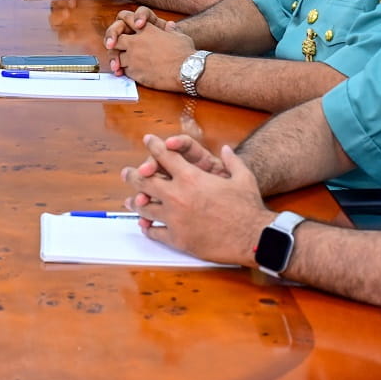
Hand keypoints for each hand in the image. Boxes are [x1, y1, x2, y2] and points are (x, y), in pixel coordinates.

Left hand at [108, 15, 197, 88]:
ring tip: (123, 63)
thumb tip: (170, 25)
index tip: (124, 26)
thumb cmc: (186, 53)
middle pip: (115, 39)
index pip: (126, 18)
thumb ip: (171, 30)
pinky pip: (124, 70)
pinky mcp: (135, 72)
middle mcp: (137, 42)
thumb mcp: (179, 36)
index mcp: (147, 30)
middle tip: (115, 47)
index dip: (123, 21)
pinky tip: (132, 72)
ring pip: (117, 56)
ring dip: (119, 59)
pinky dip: (125, 71)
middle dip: (114, 42)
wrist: (187, 71)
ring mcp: (134, 58)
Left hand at [122, 136, 265, 265]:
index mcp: (191, 177)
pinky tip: (145, 225)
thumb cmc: (248, 207)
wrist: (253, 237)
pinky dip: (148, 227)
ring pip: (144, 207)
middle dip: (134, 174)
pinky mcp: (177, 239)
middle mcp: (177, 195)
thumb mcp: (243, 177)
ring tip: (130, 201)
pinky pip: (155, 232)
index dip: (154, 146)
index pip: (164, 156)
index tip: (148, 140)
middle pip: (145, 181)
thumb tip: (226, 149)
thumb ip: (232, 160)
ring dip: (136, 202)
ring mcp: (174, 218)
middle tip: (127, 173)